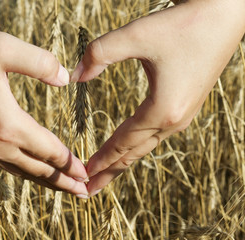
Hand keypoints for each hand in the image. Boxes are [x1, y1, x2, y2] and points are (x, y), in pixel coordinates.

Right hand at [0, 32, 87, 196]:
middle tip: (84, 192)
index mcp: (9, 124)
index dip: (71, 162)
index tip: (87, 174)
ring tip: (63, 188)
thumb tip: (65, 78)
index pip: (50, 151)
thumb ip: (39, 62)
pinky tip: (30, 170)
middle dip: (64, 181)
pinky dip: (25, 172)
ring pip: (23, 172)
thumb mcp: (2, 48)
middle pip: (39, 170)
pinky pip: (6, 165)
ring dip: (46, 181)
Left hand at [71, 0, 244, 195]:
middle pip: (133, 155)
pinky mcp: (185, 106)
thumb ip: (99, 54)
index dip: (100, 161)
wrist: (225, 13)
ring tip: (104, 175)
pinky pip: (155, 136)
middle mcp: (174, 120)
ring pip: (144, 147)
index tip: (82, 177)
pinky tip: (129, 148)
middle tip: (87, 191)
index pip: (121, 144)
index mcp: (162, 109)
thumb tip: (74, 76)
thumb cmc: (183, 24)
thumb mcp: (136, 34)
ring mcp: (182, 115)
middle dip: (108, 173)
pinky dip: (136, 147)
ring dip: (122, 162)